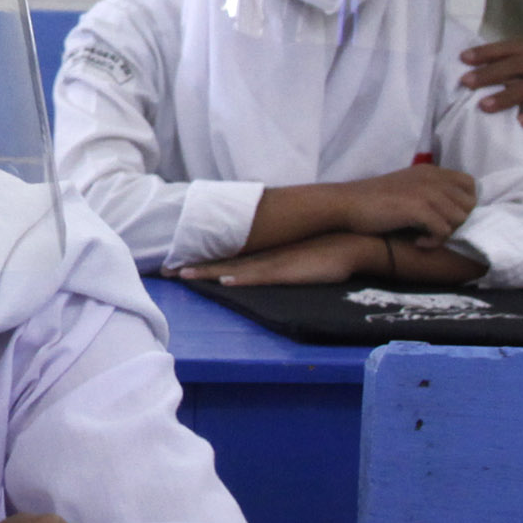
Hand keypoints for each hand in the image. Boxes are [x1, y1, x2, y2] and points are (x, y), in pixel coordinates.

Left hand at [174, 229, 484, 289]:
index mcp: (268, 253)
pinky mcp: (289, 271)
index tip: (176, 261)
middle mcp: (267, 256)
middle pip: (222, 261)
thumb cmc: (332, 250)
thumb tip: (270, 266)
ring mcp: (276, 263)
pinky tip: (222, 281)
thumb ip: (286, 260)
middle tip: (165, 269)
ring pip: (233, 269)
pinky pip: (258, 276)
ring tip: (179, 274)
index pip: (229, 256)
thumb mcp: (303, 255)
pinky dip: (238, 278)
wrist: (357, 241)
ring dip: (206, 272)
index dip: (203, 258)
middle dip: (193, 264)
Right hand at [341, 163, 476, 240]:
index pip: (470, 184)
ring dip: (445, 233)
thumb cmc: (373, 200)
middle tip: (435, 230)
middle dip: (456, 222)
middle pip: (468, 205)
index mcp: (430, 171)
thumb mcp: (406, 187)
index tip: (446, 217)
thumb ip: (427, 191)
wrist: (347, 203)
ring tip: (425, 237)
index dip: (465, 204)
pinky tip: (418, 242)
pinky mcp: (417, 208)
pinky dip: (433, 241)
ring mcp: (425, 192)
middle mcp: (432, 178)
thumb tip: (449, 209)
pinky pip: (443, 231)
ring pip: (459, 219)